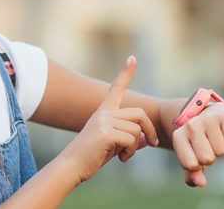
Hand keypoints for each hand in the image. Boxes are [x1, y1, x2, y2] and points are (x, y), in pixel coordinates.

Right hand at [55, 56, 158, 182]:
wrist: (71, 166)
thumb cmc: (90, 157)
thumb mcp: (114, 146)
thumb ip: (130, 139)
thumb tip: (148, 139)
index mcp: (103, 112)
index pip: (116, 88)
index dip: (125, 73)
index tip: (132, 59)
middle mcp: (103, 113)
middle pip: (139, 113)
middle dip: (149, 129)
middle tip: (152, 144)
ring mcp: (104, 121)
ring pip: (137, 129)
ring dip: (136, 146)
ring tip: (124, 155)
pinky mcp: (106, 132)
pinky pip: (132, 139)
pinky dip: (131, 151)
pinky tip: (121, 158)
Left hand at [172, 101, 223, 186]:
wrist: (207, 113)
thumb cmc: (197, 140)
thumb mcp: (191, 156)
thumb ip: (192, 174)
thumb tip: (201, 184)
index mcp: (178, 136)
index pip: (190, 165)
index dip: (197, 165)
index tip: (195, 154)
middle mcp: (191, 126)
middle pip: (208, 159)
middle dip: (211, 157)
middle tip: (207, 145)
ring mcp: (207, 119)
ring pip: (222, 151)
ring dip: (221, 148)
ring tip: (215, 137)